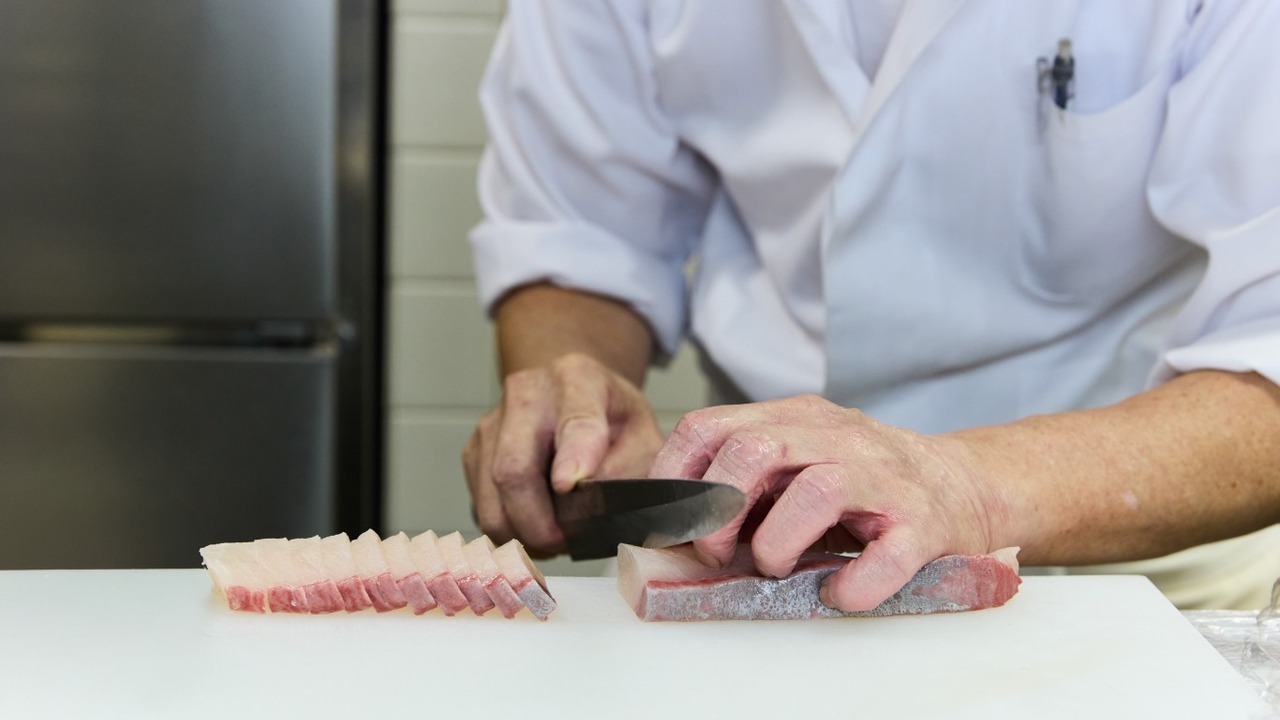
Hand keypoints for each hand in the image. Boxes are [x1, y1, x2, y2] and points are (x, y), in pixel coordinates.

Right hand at [462, 353, 664, 555]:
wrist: (574, 395)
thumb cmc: (612, 421)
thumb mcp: (642, 438)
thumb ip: (629, 471)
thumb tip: (592, 509)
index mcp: (580, 379)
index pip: (576, 420)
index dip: (573, 455)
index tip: (569, 484)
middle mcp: (527, 393)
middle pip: (514, 468)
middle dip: (538, 521)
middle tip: (565, 543)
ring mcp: (493, 421)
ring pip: (491, 496)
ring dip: (522, 531)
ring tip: (553, 537)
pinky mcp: (473, 450)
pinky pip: (481, 505)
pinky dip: (508, 528)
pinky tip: (535, 523)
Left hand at [649, 395, 1004, 611]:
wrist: (962, 485)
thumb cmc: (864, 482)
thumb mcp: (798, 459)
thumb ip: (747, 476)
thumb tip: (680, 522)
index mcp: (796, 419)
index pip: (711, 425)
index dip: (675, 475)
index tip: (669, 521)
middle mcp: (838, 438)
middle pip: (756, 448)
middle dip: (720, 507)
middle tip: (718, 552)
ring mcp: (883, 478)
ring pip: (818, 491)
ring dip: (778, 543)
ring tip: (776, 568)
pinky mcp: (923, 524)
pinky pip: (885, 556)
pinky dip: (853, 585)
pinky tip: (837, 592)